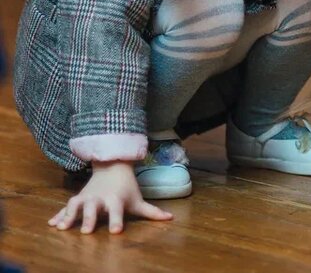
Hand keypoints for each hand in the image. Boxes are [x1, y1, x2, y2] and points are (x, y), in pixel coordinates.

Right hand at [48, 161, 172, 233]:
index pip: (117, 211)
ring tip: (61, 228)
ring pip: (76, 206)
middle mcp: (100, 198)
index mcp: (116, 200)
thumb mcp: (138, 199)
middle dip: (89, 219)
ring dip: (69, 216)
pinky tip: (51, 224)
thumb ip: (152, 211)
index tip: (117, 231)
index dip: (117, 220)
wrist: (112, 166)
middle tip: (86, 231)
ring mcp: (87, 197)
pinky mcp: (78, 198)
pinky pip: (66, 207)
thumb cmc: (127, 188)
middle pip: (93, 209)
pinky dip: (59, 214)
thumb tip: (171, 218)